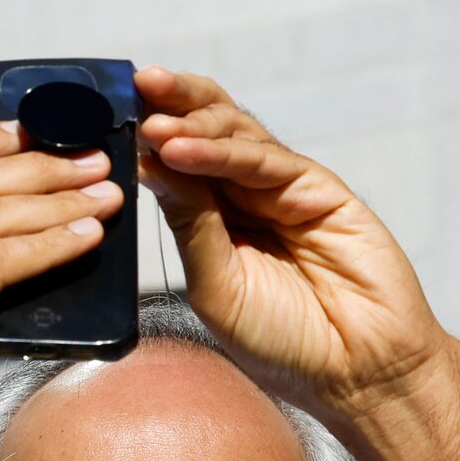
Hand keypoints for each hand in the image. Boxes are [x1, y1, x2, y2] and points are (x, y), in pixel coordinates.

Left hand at [135, 66, 454, 423]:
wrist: (356, 373)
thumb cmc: (283, 341)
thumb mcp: (215, 285)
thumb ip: (189, 225)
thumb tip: (148, 166)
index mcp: (210, 217)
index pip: (171, 162)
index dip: (142, 134)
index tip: (103, 112)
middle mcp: (244, 195)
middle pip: (203, 132)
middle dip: (167, 106)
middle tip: (133, 87)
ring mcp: (281, 189)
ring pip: (234, 136)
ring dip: (190, 125)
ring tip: (152, 125)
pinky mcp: (319, 189)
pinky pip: (266, 161)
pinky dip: (224, 152)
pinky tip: (185, 150)